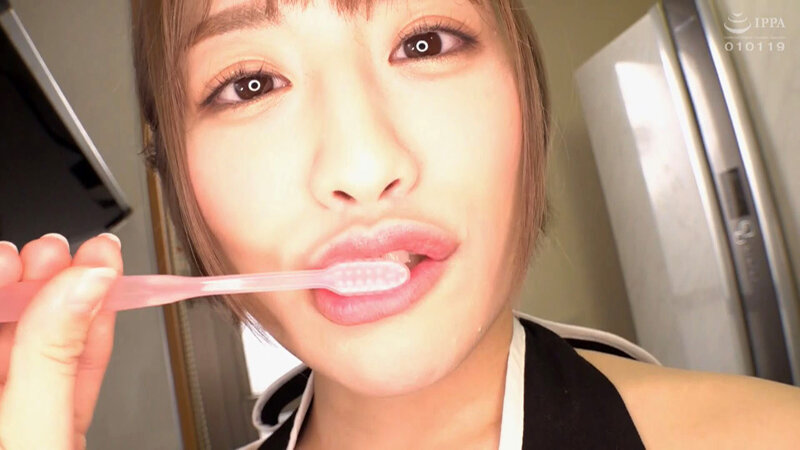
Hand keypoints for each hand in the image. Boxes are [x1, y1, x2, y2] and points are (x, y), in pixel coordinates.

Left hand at [0, 233, 121, 449]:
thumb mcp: (35, 430)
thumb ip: (55, 355)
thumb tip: (86, 282)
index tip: (20, 258)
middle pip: (8, 327)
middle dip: (36, 282)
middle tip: (62, 252)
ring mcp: (20, 417)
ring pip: (45, 346)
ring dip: (76, 302)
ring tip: (97, 264)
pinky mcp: (56, 427)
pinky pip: (73, 373)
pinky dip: (96, 338)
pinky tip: (109, 306)